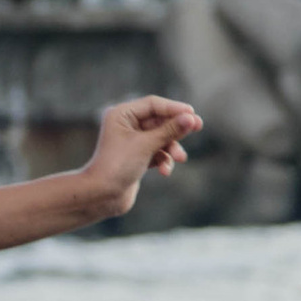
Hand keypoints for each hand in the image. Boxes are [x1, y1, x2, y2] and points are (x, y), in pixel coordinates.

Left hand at [80, 95, 202, 219]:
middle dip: (176, 128)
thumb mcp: (146, 145)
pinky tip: (164, 171)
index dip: (174, 108)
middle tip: (198, 126)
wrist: (101, 196)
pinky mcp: (136, 157)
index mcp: (121, 114)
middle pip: (159, 120)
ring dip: (171, 147)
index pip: (153, 104)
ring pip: (160, 138)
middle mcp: (125, 125)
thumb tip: (191, 118)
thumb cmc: (118, 166)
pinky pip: (156, 152)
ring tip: (180, 158)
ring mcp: (131, 142)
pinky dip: (163, 159)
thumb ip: (170, 130)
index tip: (193, 114)